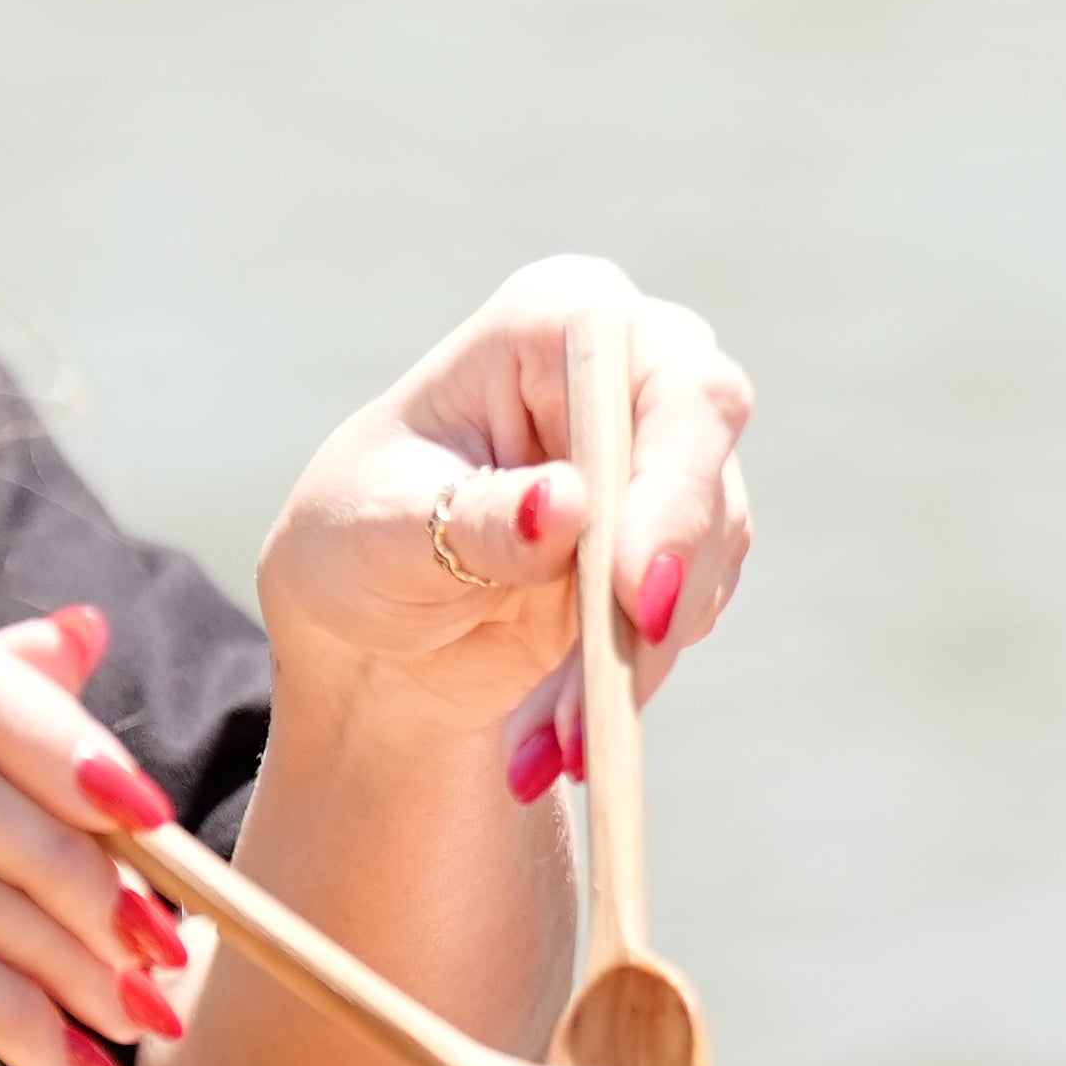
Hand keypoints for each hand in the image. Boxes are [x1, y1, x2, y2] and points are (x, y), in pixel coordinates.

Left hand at [253, 257, 756, 795]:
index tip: (631, 590)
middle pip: (705, 460)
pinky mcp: (677, 549)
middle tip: (610, 698)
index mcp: (556, 320)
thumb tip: (566, 505)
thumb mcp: (383, 529)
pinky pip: (684, 618)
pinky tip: (555, 737)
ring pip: (707, 554)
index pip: (659, 374)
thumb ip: (474, 519)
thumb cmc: (358, 537)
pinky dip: (623, 687)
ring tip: (550, 745)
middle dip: (662, 585)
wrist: (373, 626)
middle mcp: (632, 373)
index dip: (667, 477)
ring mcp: (666, 461)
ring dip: (630, 661)